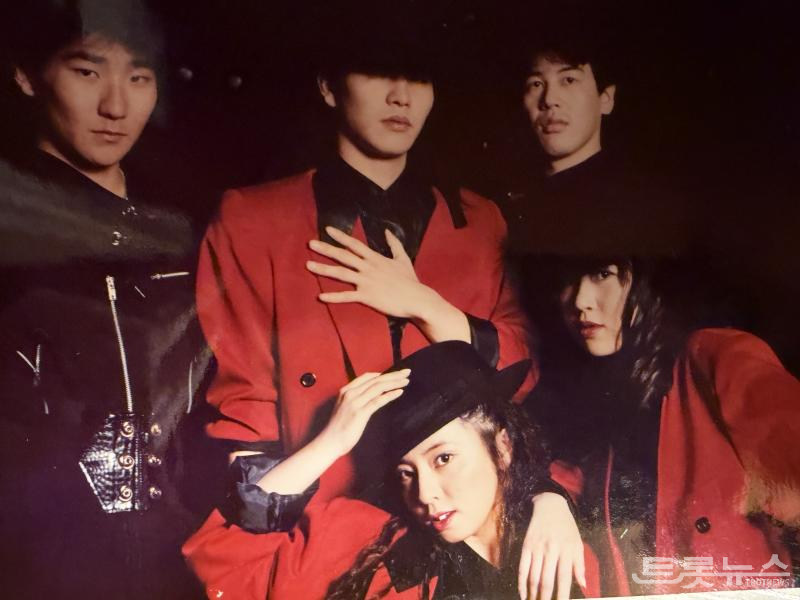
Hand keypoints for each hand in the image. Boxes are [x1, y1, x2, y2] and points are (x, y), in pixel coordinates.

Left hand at [307, 227, 469, 341]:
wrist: (416, 298)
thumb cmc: (410, 280)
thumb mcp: (403, 258)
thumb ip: (394, 243)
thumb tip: (387, 230)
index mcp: (375, 258)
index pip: (354, 244)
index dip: (341, 236)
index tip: (327, 229)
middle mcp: (368, 268)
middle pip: (343, 256)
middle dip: (326, 249)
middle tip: (310, 243)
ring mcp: (366, 282)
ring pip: (341, 274)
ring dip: (323, 269)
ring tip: (308, 265)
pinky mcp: (366, 296)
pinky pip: (347, 296)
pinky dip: (333, 297)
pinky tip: (320, 296)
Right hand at [318, 369, 410, 457]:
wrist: (330, 441)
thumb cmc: (339, 427)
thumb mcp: (346, 408)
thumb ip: (357, 399)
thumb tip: (374, 395)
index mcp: (346, 390)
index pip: (367, 376)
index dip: (383, 373)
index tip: (395, 373)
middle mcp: (350, 393)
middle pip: (376, 380)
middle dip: (393, 375)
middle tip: (407, 372)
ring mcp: (355, 402)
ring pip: (378, 387)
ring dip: (394, 382)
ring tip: (406, 381)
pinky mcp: (360, 413)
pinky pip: (378, 400)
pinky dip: (390, 394)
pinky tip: (399, 392)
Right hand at [518, 493, 585, 599]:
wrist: (550, 505)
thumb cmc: (566, 526)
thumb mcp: (577, 542)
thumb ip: (580, 564)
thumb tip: (583, 584)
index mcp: (567, 550)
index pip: (564, 578)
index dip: (562, 595)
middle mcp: (551, 549)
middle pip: (547, 580)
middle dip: (545, 598)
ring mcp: (537, 547)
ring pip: (533, 576)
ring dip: (533, 594)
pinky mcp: (526, 545)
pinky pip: (523, 567)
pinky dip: (521, 582)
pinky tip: (523, 593)